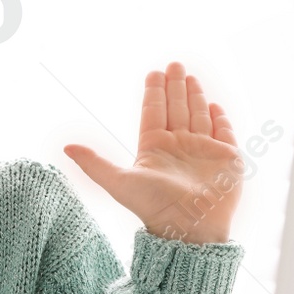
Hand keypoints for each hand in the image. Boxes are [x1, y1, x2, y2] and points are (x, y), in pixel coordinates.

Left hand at [63, 62, 242, 244]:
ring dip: (195, 97)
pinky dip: (220, 119)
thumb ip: (94, 164)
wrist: (191, 228)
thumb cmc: (154, 207)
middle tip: (174, 64)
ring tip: (191, 77)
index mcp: (154, 148)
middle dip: (175, 87)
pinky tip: (215, 106)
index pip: (154, 113)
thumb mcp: (119, 183)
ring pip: (198, 116)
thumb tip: (66, 148)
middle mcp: (178, 147)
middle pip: (176, 109)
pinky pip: (224, 133)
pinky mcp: (227, 159)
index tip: (153, 73)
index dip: (154, 93)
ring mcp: (203, 152)